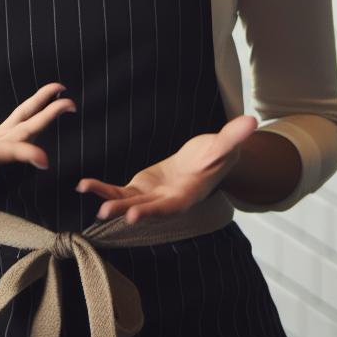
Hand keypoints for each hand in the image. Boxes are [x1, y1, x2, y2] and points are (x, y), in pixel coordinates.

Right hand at [0, 82, 75, 183]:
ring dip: (45, 112)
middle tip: (68, 105)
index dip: (23, 155)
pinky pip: (19, 121)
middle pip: (23, 136)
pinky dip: (33, 109)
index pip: (2, 154)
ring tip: (65, 97)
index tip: (45, 159)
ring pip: (25, 126)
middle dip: (46, 121)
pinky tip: (46, 99)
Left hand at [75, 114, 257, 223]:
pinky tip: (84, 184)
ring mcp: (151, 197)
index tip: (136, 214)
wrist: (205, 160)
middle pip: (144, 209)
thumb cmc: (216, 154)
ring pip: (127, 202)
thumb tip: (252, 122)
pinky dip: (103, 189)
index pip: (169, 206)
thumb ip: (233, 137)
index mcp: (186, 196)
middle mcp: (166, 202)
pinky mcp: (140, 188)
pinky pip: (119, 192)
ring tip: (86, 191)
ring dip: (108, 200)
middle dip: (124, 211)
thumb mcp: (223, 145)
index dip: (154, 211)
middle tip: (105, 212)